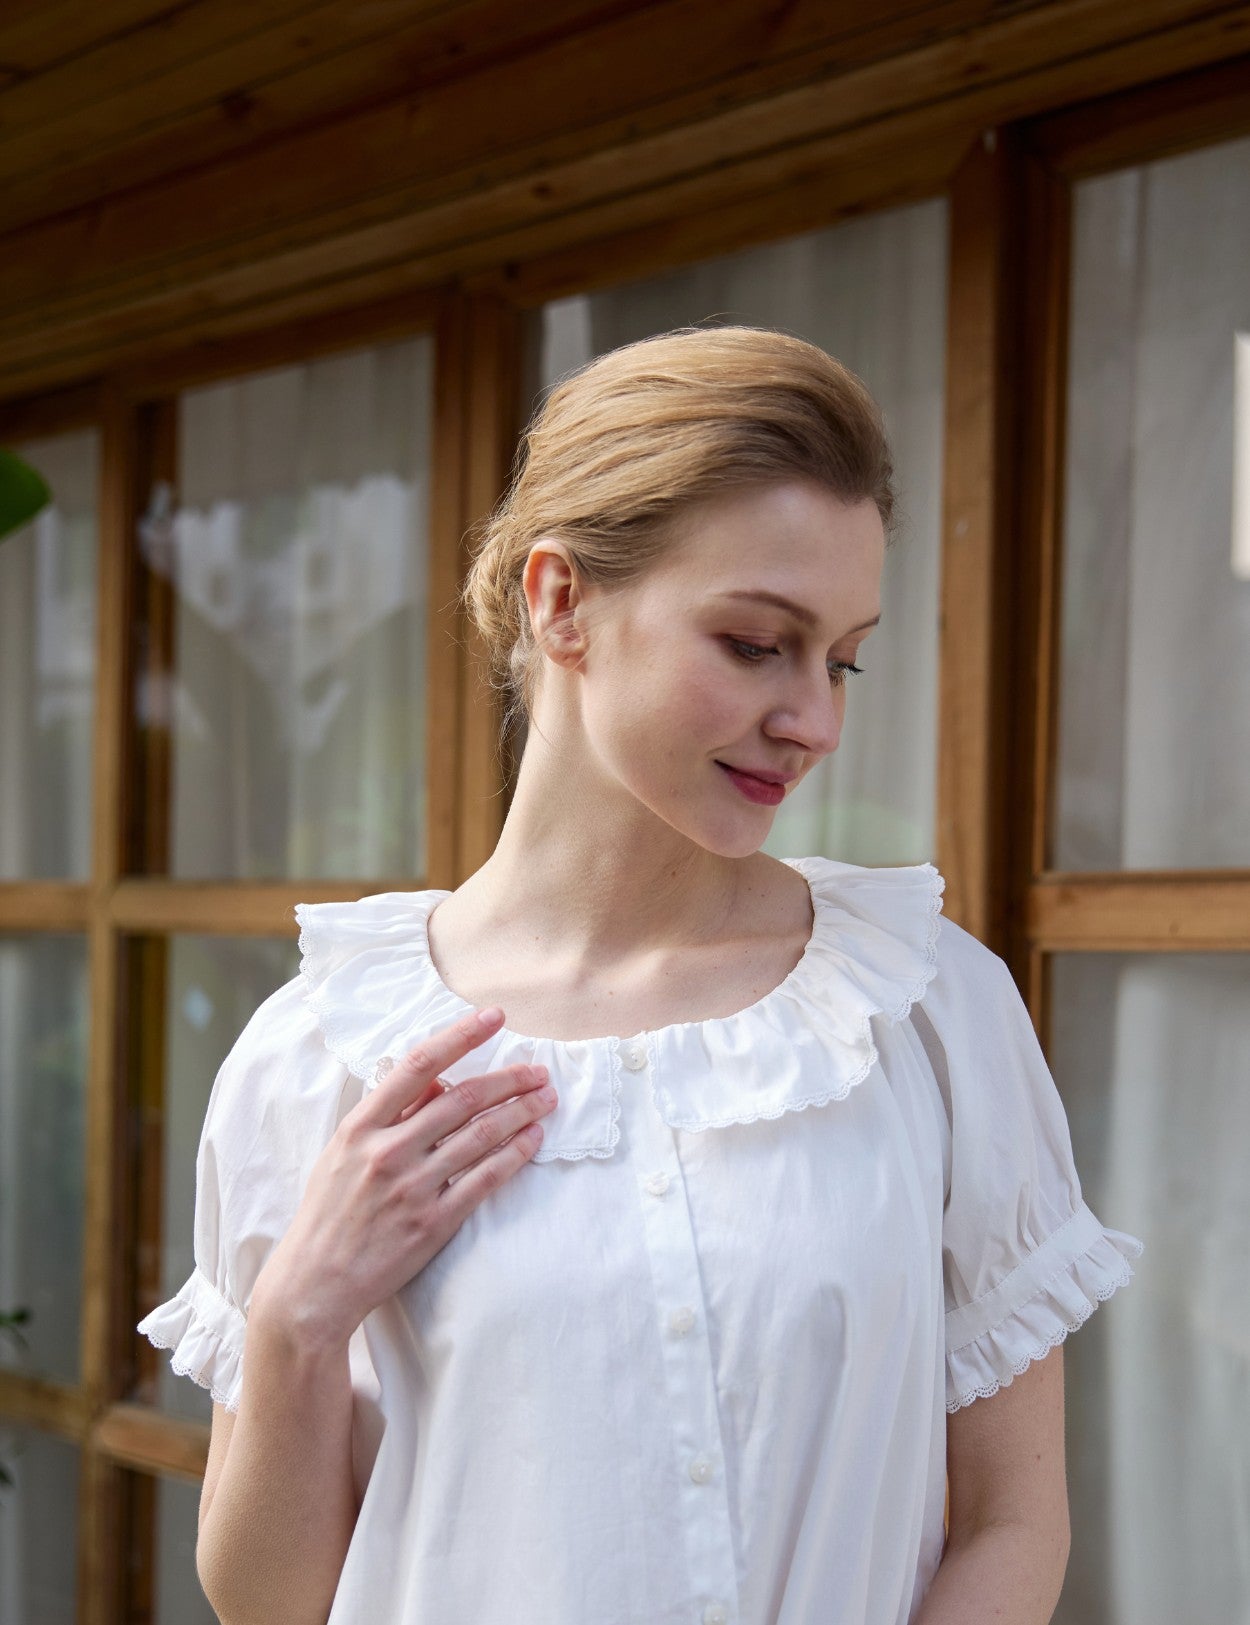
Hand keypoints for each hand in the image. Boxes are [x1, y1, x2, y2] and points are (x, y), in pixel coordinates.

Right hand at [252, 1007, 554, 1349]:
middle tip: (539, 1071)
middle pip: (463, 1099)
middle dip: (509, 1080)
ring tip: (546, 1099)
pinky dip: (514, 1155)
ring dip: (522, 1112)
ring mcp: (412, 1189)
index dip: (461, 1036)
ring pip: (481, 1136)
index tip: (494, 1017)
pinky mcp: (433, 1223)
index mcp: (361, 1127)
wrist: (316, 1284)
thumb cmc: (329, 1213)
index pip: (419, 1066)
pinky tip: (534, 1139)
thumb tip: (439, 1083)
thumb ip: (390, 1116)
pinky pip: (485, 1179)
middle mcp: (387, 1152)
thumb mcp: (343, 1153)